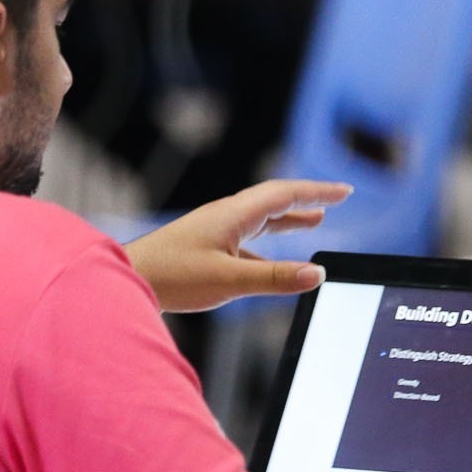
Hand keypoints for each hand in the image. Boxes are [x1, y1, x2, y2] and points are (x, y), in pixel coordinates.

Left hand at [121, 179, 351, 311]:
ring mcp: (215, 232)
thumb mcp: (230, 280)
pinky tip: (277, 261)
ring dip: (290, 218)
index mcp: (234, 215)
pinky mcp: (206, 249)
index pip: (284, 194)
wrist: (126, 281)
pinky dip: (271, 243)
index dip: (317, 191)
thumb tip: (318, 274)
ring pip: (262, 219)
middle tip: (338, 198)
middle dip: (309, 199)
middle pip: (275, 200)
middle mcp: (226, 218)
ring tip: (315, 220)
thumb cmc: (170, 277)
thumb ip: (276, 278)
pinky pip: (249, 240)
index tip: (345, 190)